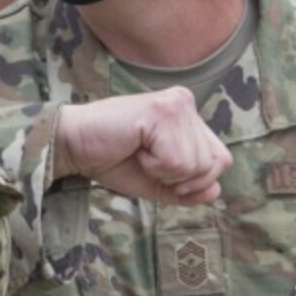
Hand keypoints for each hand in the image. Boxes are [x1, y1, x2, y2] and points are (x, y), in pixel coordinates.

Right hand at [53, 88, 231, 204]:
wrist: (74, 147)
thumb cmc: (112, 160)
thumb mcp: (158, 181)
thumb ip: (189, 190)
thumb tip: (216, 192)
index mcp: (188, 116)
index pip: (221, 160)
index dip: (193, 181)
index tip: (159, 171)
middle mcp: (186, 103)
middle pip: (213, 164)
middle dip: (179, 178)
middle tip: (146, 161)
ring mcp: (176, 104)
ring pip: (196, 164)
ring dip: (163, 171)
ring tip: (139, 152)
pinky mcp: (162, 111)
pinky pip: (176, 160)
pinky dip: (153, 166)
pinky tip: (134, 148)